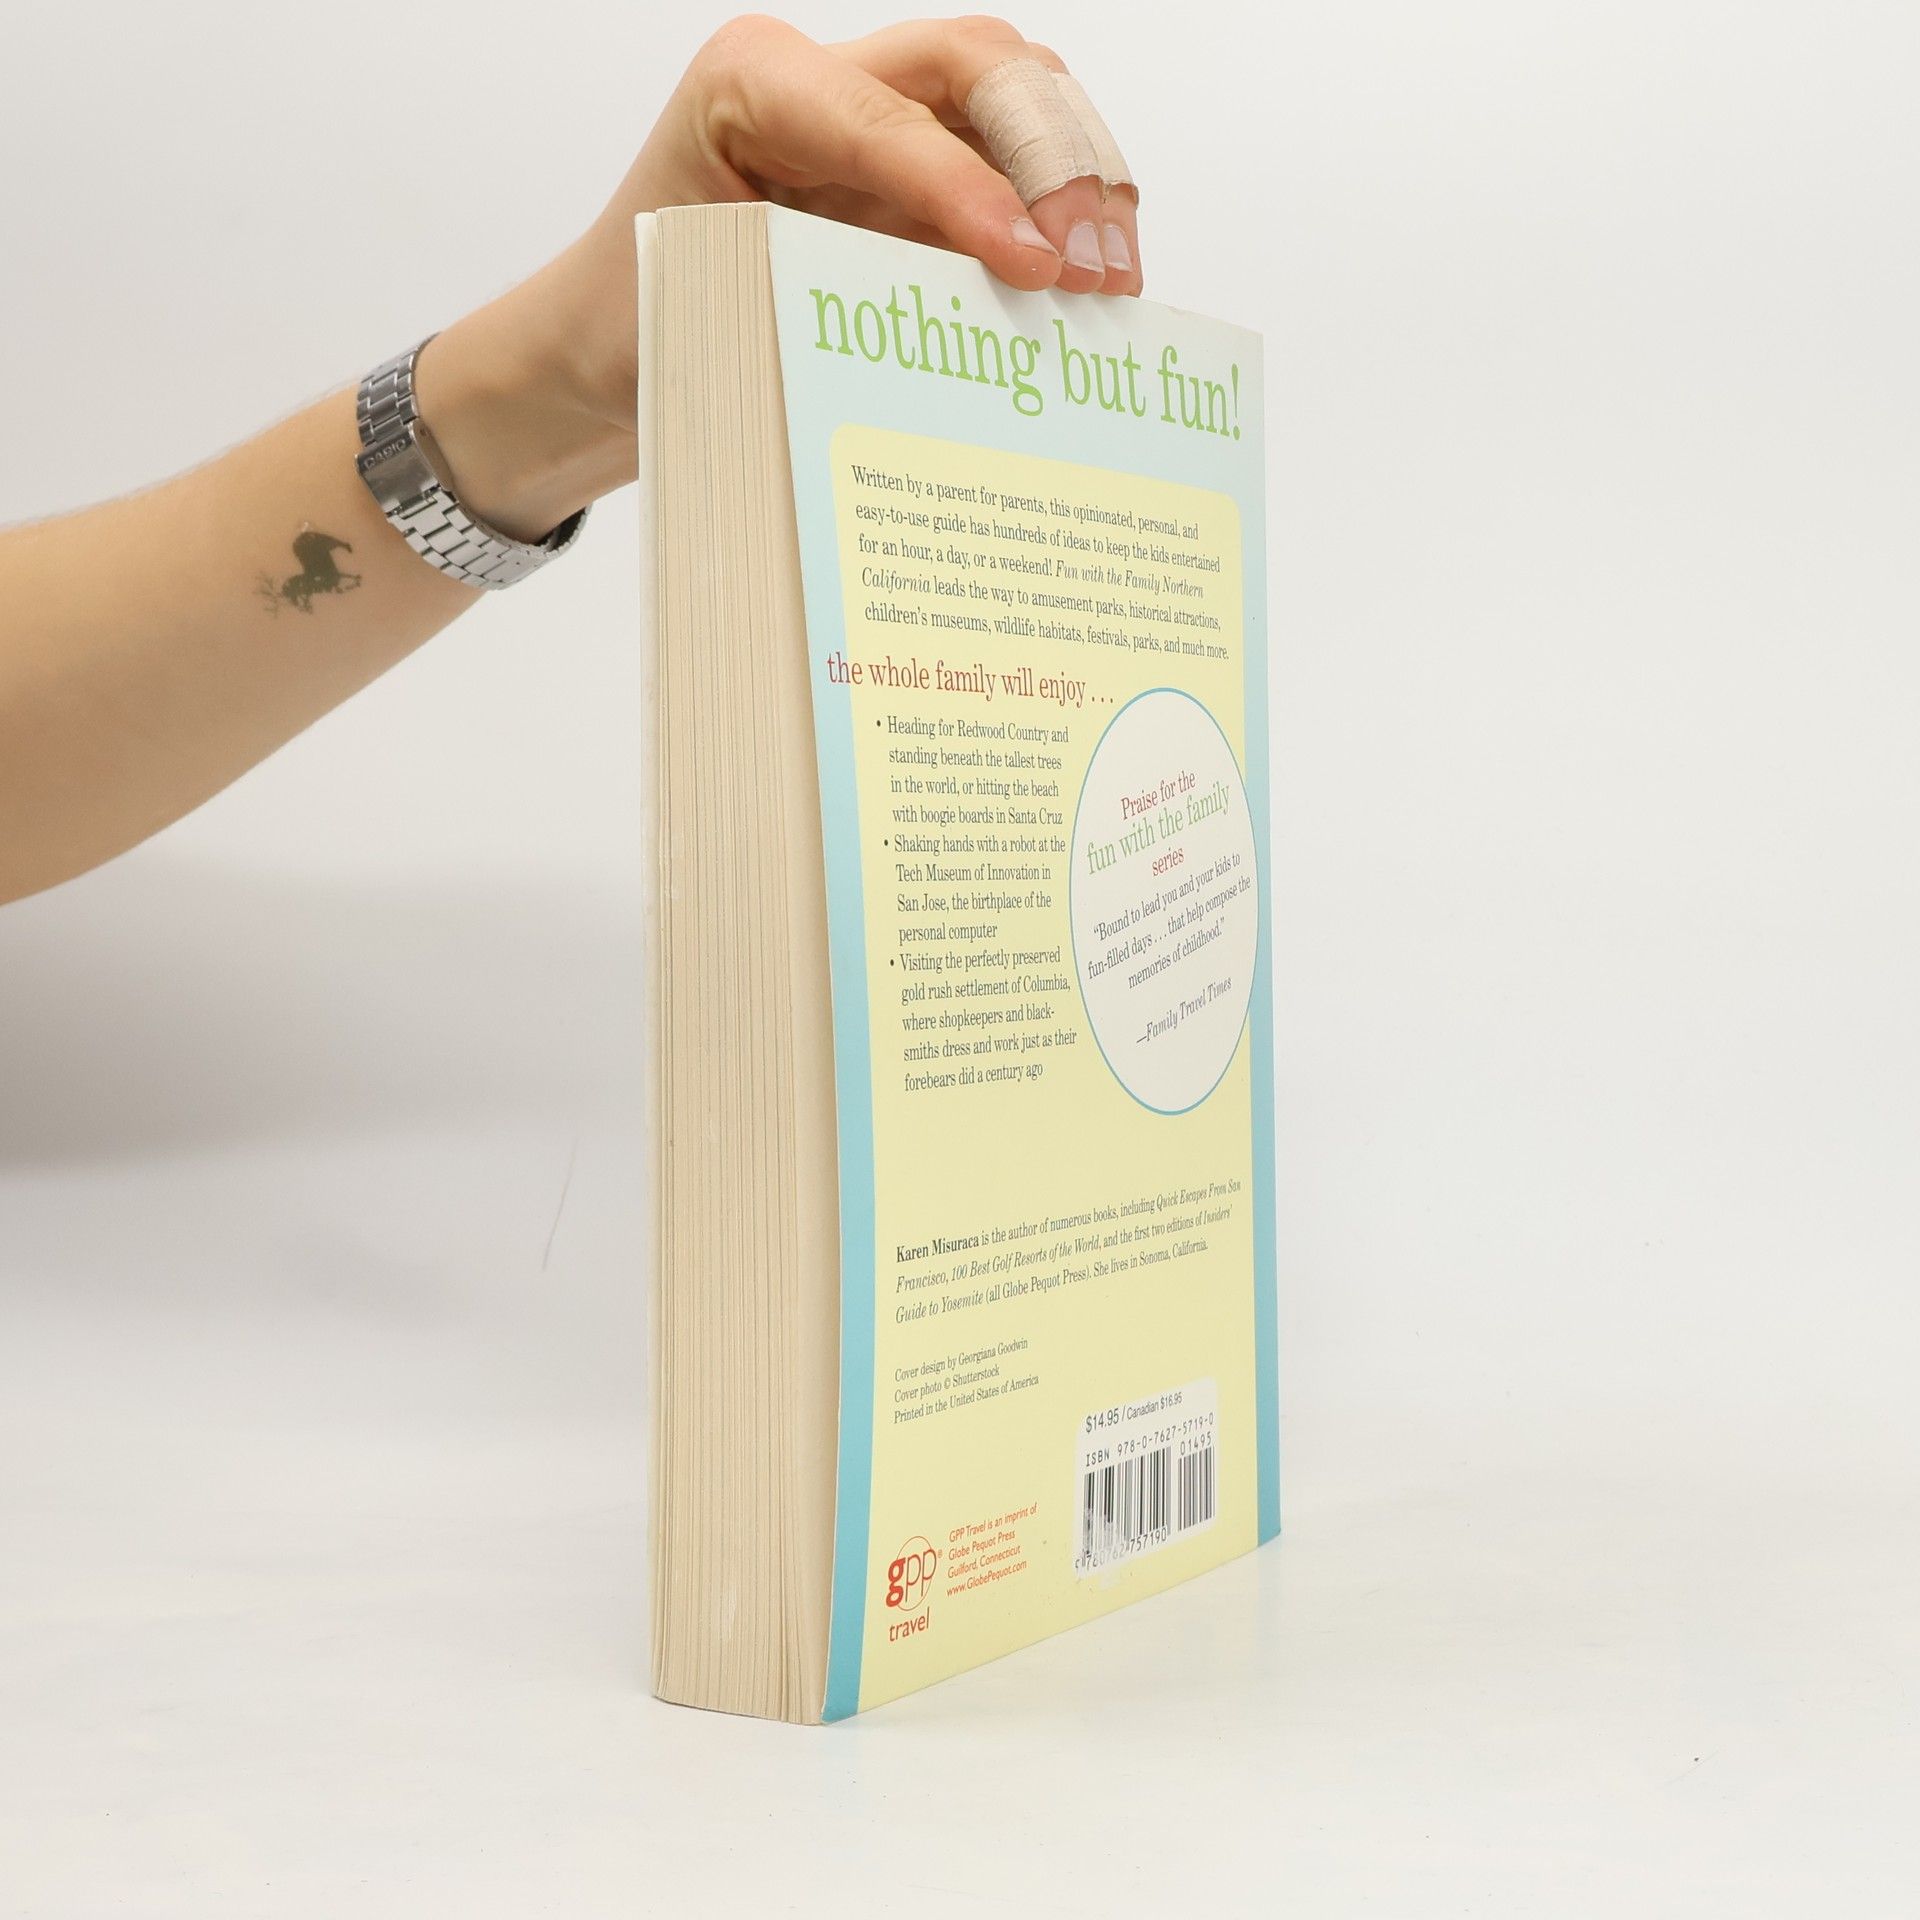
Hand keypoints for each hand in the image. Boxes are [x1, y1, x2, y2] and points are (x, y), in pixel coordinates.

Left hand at [419, 15, 1142, 542]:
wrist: (599, 353)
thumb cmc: (632, 329)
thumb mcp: (712, 311)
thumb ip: (833, 299)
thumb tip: (970, 336)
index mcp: (750, 86)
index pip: (890, 119)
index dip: (976, 190)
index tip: (1037, 265)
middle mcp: (819, 82)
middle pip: (979, 69)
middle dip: (1056, 155)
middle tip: (1098, 263)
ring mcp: (872, 124)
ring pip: (1012, 107)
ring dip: (1079, 181)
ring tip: (1114, 279)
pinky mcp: (909, 180)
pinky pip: (1007, 176)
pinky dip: (1061, 221)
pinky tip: (1094, 285)